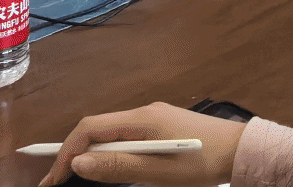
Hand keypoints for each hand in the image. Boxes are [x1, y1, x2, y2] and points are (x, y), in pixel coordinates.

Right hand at [36, 102, 248, 186]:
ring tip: (74, 176)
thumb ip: (119, 166)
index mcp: (143, 119)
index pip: (91, 128)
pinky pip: (126, 137)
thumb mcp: (158, 172)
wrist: (240, 150)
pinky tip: (107, 167)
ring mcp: (154, 118)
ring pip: (111, 133)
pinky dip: (110, 151)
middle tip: (56, 181)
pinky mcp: (162, 127)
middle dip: (73, 153)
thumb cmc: (203, 162)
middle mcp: (145, 112)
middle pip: (97, 128)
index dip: (66, 152)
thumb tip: (79, 162)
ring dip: (91, 153)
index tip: (52, 178)